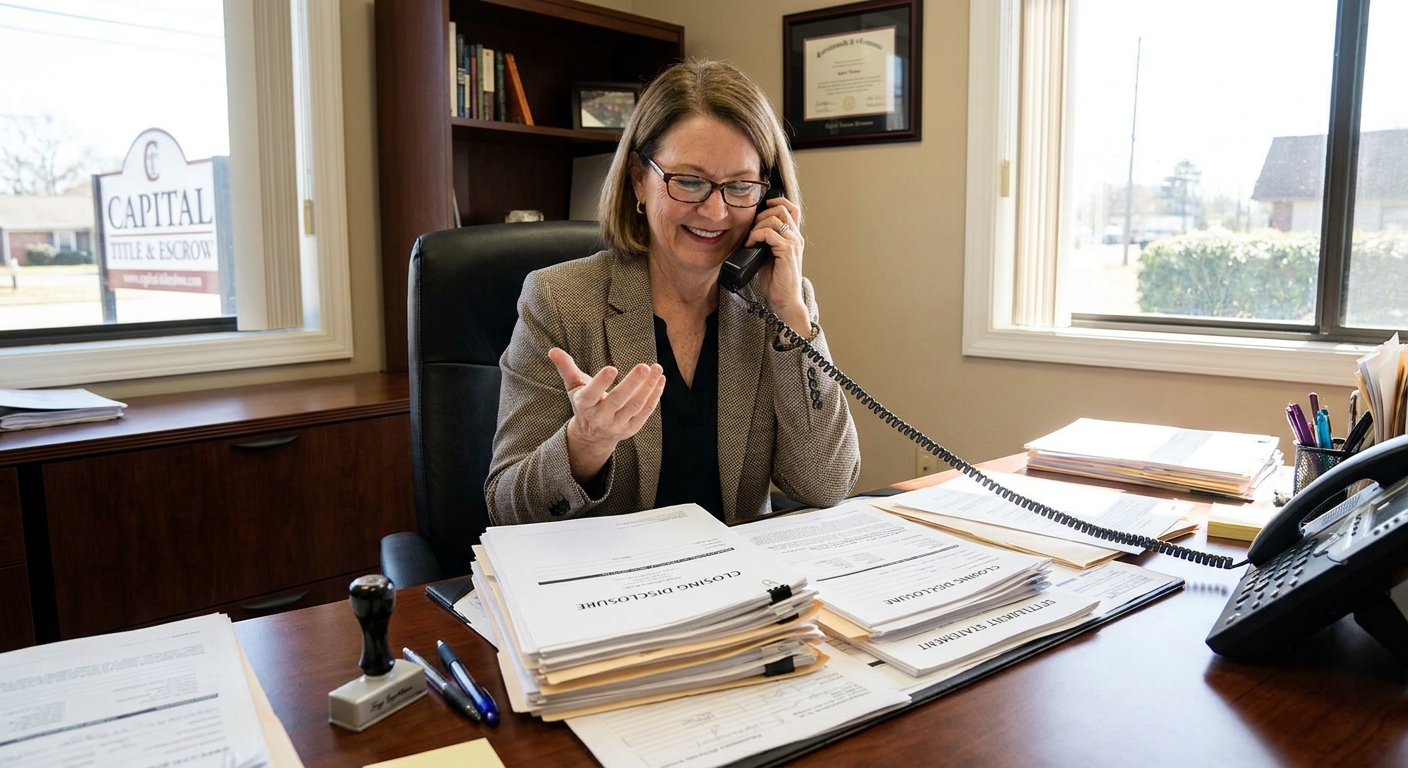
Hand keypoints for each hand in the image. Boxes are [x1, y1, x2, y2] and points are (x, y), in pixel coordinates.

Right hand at [548, 347, 664, 482]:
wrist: (593, 436)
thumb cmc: (585, 403)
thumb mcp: (574, 387)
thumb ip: (566, 368)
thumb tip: (553, 350)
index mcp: (584, 405)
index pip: (592, 394)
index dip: (601, 382)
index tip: (612, 368)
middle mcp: (600, 418)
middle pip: (618, 400)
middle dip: (632, 383)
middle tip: (644, 366)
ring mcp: (617, 425)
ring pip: (635, 406)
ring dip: (648, 387)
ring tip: (657, 368)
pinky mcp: (631, 429)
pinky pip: (645, 412)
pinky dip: (655, 396)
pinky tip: (660, 380)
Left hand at [747, 196, 808, 333]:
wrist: (784, 300)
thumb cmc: (776, 281)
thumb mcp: (768, 256)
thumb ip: (764, 241)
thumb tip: (748, 231)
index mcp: (793, 237)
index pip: (792, 208)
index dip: (777, 201)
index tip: (763, 208)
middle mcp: (796, 237)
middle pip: (781, 209)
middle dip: (761, 215)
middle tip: (751, 230)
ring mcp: (793, 244)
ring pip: (774, 218)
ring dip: (757, 226)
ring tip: (750, 239)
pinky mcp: (787, 251)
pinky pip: (769, 233)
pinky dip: (756, 236)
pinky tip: (751, 245)